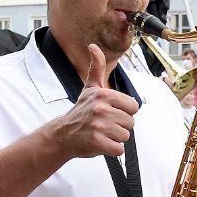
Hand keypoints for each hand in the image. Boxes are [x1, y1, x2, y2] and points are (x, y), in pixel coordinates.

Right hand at [51, 44, 137, 158]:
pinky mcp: (97, 142)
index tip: (110, 112)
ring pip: (125, 136)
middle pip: (130, 123)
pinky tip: (100, 143)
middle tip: (103, 125)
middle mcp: (101, 109)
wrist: (62, 135)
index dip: (124, 112)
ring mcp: (99, 126)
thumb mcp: (90, 88)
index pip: (133, 107)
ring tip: (101, 133)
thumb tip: (93, 46)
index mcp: (104, 94)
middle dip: (119, 126)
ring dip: (115, 138)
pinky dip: (112, 150)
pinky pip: (118, 149)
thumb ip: (96, 67)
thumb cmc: (80, 111)